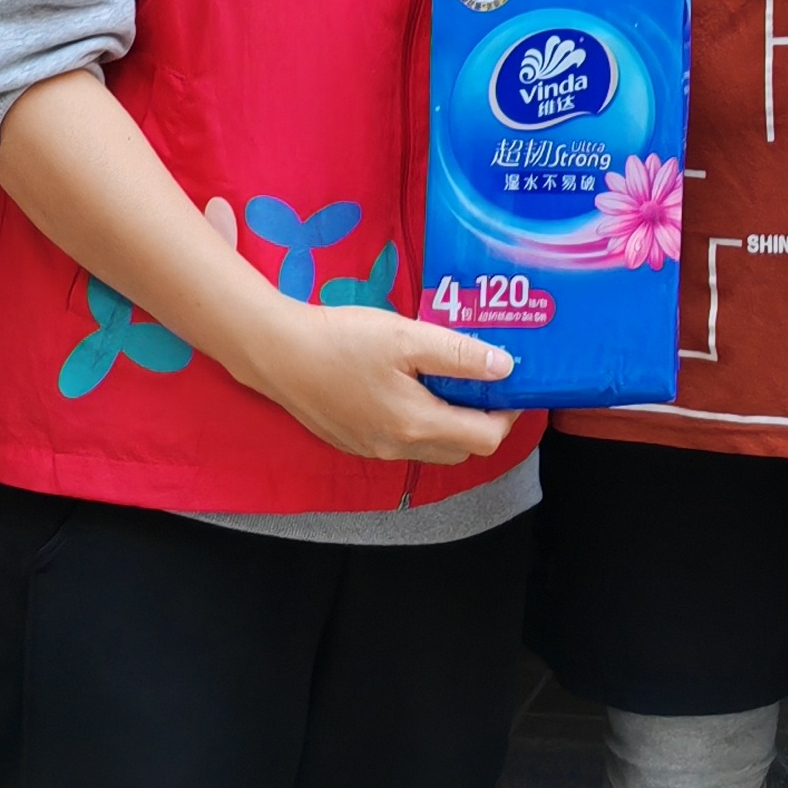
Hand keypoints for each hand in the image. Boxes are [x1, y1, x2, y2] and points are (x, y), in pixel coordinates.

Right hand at [239, 299, 518, 465]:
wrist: (275, 352)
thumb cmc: (342, 340)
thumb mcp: (407, 337)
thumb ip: (459, 355)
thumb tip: (506, 369)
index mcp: (416, 425)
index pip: (486, 439)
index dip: (508, 414)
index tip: (512, 384)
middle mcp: (397, 448)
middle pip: (462, 449)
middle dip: (482, 420)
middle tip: (484, 379)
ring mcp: (373, 450)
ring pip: (432, 448)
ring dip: (451, 422)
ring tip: (448, 379)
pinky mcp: (355, 442)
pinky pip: (403, 443)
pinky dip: (420, 423)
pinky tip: (409, 387)